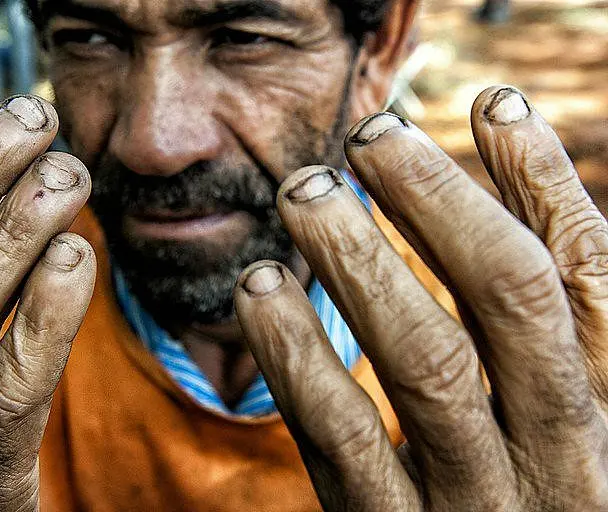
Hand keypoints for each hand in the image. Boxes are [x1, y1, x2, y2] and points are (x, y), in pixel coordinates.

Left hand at [235, 86, 607, 509]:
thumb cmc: (515, 496)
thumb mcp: (545, 419)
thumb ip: (528, 332)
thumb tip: (501, 196)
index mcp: (602, 416)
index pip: (589, 280)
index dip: (544, 182)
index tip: (493, 102)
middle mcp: (557, 459)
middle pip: (510, 302)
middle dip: (442, 201)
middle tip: (372, 134)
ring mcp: (475, 503)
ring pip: (427, 361)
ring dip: (360, 260)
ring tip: (305, 190)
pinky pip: (343, 436)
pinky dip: (297, 352)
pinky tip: (260, 287)